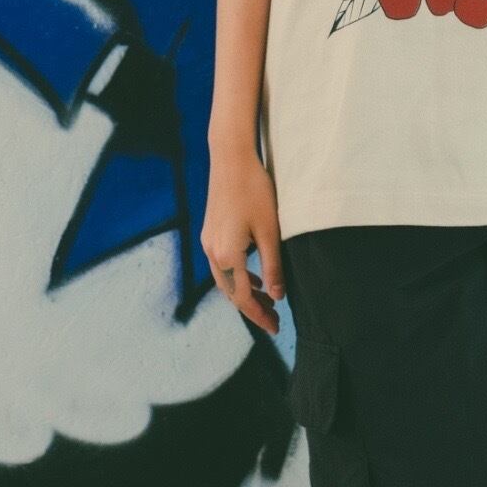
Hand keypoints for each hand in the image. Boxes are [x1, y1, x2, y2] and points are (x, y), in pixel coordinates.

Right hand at [201, 144, 285, 335]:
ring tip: (267, 300)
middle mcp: (212, 253)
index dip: (260, 316)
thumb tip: (278, 296)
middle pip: (231, 293)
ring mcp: (208, 242)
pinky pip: (221, 265)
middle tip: (274, 319)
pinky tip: (251, 275)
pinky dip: (236, 276)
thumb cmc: (254, 191)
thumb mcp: (270, 230)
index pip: (244, 298)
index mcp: (227, 256)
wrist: (230, 158)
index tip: (276, 328)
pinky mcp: (209, 231)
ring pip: (224, 280)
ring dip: (244, 292)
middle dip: (252, 308)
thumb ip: (273, 266)